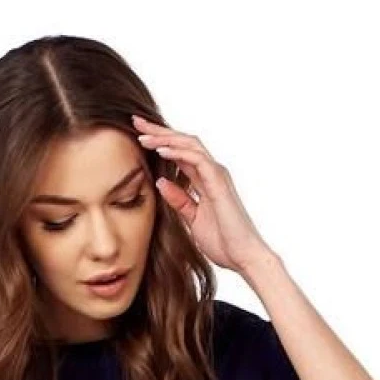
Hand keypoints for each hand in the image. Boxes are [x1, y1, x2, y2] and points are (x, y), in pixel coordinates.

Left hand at [131, 113, 274, 275]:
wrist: (243, 257)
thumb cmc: (223, 242)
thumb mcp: (193, 219)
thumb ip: (179, 200)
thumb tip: (160, 182)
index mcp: (205, 180)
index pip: (180, 153)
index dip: (159, 142)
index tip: (138, 135)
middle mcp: (211, 172)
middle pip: (183, 142)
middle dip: (159, 131)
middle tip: (136, 121)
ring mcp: (216, 175)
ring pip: (189, 145)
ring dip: (165, 138)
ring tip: (144, 135)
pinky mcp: (219, 182)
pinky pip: (197, 160)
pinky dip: (178, 153)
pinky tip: (160, 150)